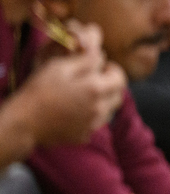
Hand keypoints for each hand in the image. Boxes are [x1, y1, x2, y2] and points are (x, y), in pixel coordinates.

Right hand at [15, 25, 126, 146]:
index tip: (101, 68)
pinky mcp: (84, 136)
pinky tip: (73, 112)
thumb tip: (102, 57)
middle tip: (93, 81)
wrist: (24, 122)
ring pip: (109, 110)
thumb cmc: (40, 90)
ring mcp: (93, 124)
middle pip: (118, 95)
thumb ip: (86, 60)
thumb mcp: (60, 67)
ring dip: (102, 101)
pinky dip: (90, 116)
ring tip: (82, 96)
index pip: (121, 78)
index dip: (112, 70)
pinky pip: (95, 123)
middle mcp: (100, 108)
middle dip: (110, 86)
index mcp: (96, 89)